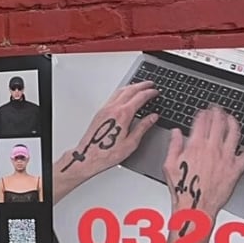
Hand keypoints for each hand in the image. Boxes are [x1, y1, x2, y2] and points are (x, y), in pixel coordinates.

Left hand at [53, 81, 159, 203]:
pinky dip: (122, 92)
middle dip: (142, 85)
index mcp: (123, 114)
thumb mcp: (131, 143)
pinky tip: (124, 96)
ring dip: (131, 87)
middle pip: (130, 90)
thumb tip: (153, 117)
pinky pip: (112, 97)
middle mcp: (113, 109)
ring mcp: (104, 110)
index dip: (150, 92)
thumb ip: (143, 127)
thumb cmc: (107, 154)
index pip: (140, 97)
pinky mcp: (99, 113)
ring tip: (139, 87)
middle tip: (150, 84)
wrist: (87, 158)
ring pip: (119, 91)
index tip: (155, 91)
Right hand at [163, 105, 243, 221]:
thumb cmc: (182, 190)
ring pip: (234, 132)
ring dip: (233, 121)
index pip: (202, 122)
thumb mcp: (169, 166)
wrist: (195, 207)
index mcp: (195, 147)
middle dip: (219, 112)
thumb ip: (173, 146)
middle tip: (218, 110)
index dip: (203, 113)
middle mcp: (212, 149)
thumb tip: (175, 133)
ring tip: (231, 118)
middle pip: (219, 123)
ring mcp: (226, 158)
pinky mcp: (236, 168)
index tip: (204, 111)